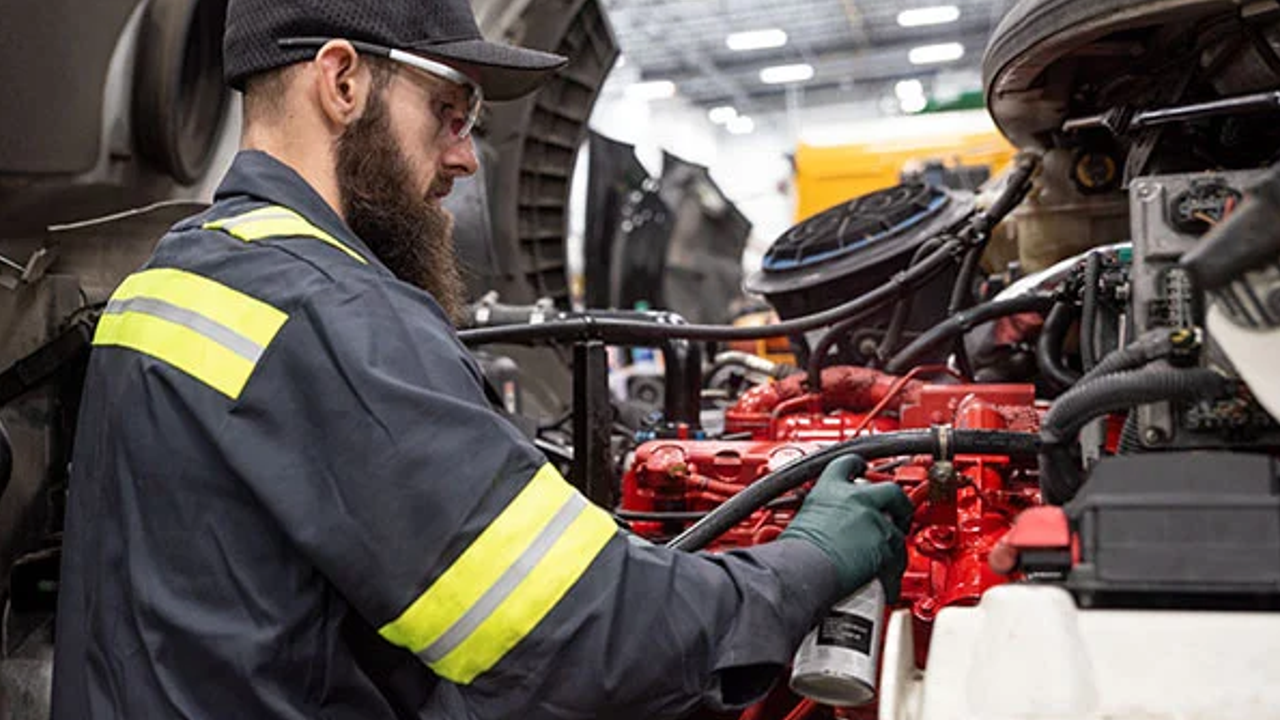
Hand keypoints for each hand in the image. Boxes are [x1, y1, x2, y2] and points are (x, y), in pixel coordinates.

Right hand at [779, 455, 913, 600]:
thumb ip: (820, 516)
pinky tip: (884, 574)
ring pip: (897, 528)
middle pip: (890, 489)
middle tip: (895, 512)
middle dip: (897, 501)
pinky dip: (893, 567)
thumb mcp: (801, 521)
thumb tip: (823, 526)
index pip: (848, 463)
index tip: (861, 467)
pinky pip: (898, 556)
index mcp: (830, 489)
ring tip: (885, 552)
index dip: (857, 465)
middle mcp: (856, 499)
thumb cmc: (795, 553)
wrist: (804, 572)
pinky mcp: (886, 547)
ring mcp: (874, 522)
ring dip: (893, 540)